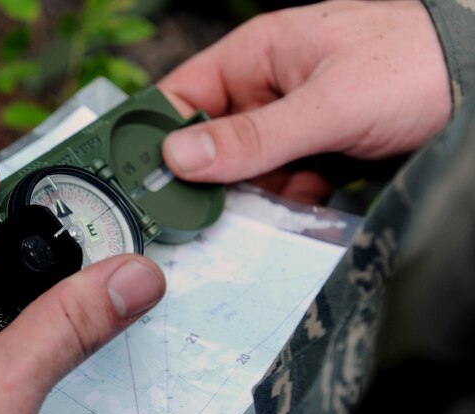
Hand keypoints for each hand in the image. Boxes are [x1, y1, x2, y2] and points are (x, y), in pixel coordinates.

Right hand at [158, 0, 450, 203]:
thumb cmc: (417, 64)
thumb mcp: (329, 103)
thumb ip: (254, 135)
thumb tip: (182, 155)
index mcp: (256, 55)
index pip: (181, 94)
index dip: (156, 134)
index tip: (140, 178)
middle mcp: (267, 88)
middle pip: (210, 141)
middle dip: (206, 178)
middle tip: (194, 215)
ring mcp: (293, 122)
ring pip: (245, 170)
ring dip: (250, 196)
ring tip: (259, 212)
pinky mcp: (318, 151)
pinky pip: (281, 183)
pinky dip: (285, 202)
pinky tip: (297, 208)